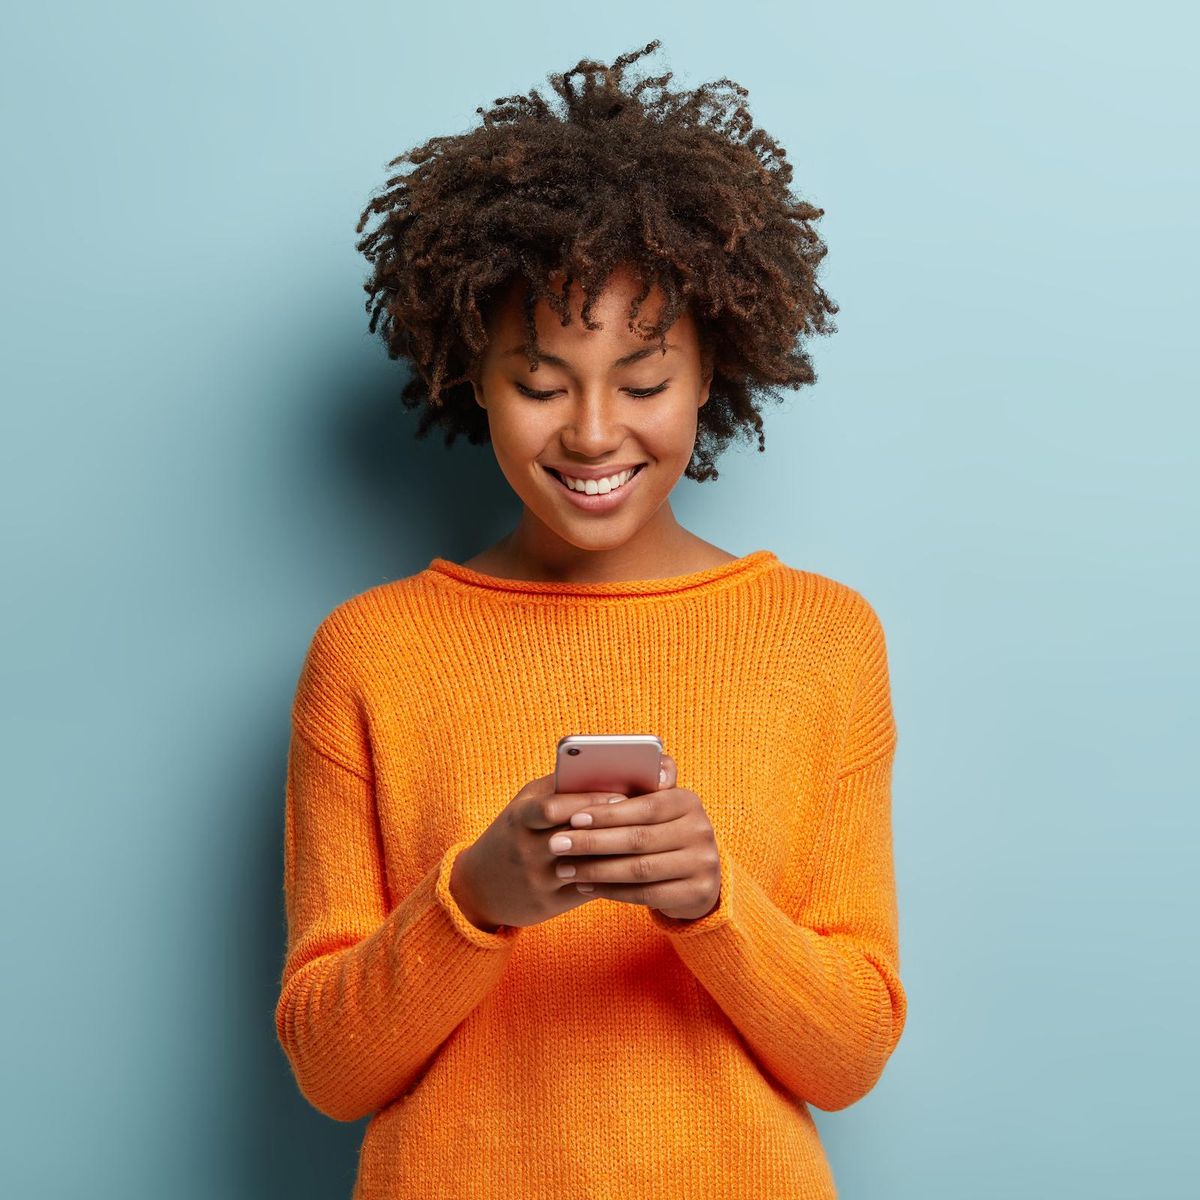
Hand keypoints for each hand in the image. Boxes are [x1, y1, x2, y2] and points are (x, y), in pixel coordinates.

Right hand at [451, 768, 632, 930]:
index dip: (590, 801)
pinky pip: (587, 889)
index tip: (621, 794)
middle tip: (644, 817)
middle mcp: (526, 849)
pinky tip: (633, 865)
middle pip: (575, 837)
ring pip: (586, 866)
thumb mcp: (525, 804)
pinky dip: (612, 877)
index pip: (554, 807)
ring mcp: (537, 879)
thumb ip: (559, 786)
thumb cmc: (514, 832)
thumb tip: (607, 768)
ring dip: (617, 853)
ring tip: (645, 840)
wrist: (479, 886)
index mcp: (519, 816)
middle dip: (611, 826)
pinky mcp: (548, 904)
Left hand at [547, 752, 721, 920]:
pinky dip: (611, 891)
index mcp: (688, 800)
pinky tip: (585, 885)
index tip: (573, 818)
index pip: (645, 805)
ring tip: (564, 868)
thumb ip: (637, 787)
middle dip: (592, 842)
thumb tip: (601, 769)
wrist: (699, 876)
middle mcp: (701, 830)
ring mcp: (702, 864)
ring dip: (596, 870)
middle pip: (639, 839)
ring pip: (640, 870)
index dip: (608, 813)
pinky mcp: (697, 894)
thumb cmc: (662, 831)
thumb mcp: (657, 806)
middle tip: (556, 845)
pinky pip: (646, 894)